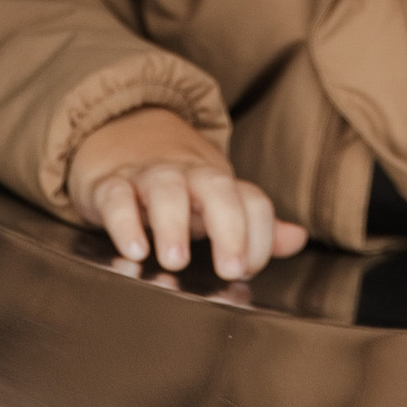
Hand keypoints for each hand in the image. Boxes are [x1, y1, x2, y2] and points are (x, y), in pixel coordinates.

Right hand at [67, 108, 306, 281]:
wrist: (120, 136)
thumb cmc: (177, 185)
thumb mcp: (216, 202)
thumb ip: (256, 226)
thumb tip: (297, 239)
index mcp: (218, 182)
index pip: (251, 201)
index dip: (259, 236)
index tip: (249, 270)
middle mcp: (187, 174)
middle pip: (215, 187)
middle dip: (228, 226)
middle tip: (230, 269)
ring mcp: (147, 177)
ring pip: (165, 189)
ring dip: (172, 224)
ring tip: (175, 261)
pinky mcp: (108, 184)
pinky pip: (116, 197)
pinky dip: (123, 222)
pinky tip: (133, 250)